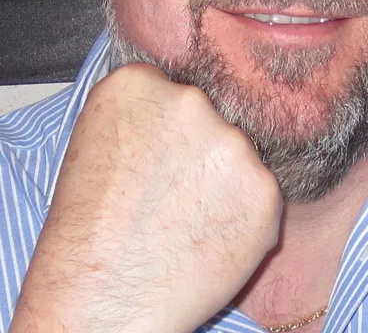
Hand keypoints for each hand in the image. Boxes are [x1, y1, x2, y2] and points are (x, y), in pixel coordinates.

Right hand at [11, 64, 281, 332]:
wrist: (103, 296)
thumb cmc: (90, 228)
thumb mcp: (94, 140)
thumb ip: (143, 111)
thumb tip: (178, 107)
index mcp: (140, 83)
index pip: (170, 91)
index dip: (164, 130)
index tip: (153, 157)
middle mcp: (191, 100)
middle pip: (209, 118)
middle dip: (198, 151)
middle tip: (170, 194)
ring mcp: (233, 142)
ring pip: (237, 156)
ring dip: (222, 182)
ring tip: (185, 221)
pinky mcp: (265, 188)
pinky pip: (259, 194)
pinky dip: (243, 217)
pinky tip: (209, 238)